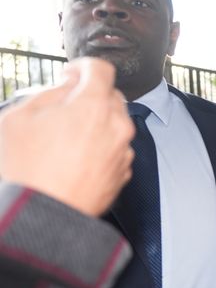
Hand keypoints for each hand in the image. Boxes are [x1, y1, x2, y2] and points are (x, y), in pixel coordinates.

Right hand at [0, 57, 134, 215]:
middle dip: (90, 97)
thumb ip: (50, 93)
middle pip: (111, 97)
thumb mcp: (19, 117)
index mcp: (94, 106)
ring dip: (96, 123)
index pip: (102, 69)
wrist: (41, 219)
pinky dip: (101, 147)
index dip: (83, 67)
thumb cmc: (25, 169)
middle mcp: (117, 127)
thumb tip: (68, 86)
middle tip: (63, 108)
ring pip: (115, 125)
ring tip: (65, 139)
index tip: (70, 75)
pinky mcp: (122, 175)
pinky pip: (115, 150)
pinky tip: (75, 159)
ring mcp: (123, 153)